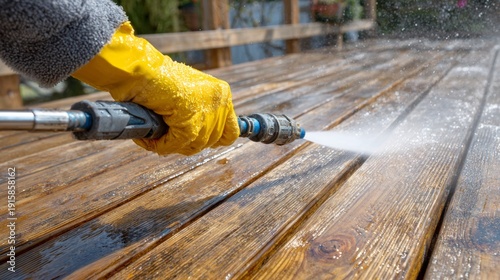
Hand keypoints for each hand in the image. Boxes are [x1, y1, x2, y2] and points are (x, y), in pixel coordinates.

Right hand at [73, 22, 238, 154]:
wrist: (141, 69)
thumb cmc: (156, 78)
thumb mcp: (186, 92)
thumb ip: (197, 110)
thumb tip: (195, 136)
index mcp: (221, 93)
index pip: (231, 130)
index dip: (215, 139)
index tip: (199, 140)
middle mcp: (220, 101)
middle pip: (212, 141)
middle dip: (189, 143)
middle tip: (169, 137)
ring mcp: (208, 112)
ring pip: (195, 145)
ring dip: (174, 145)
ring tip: (157, 136)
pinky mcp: (191, 123)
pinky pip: (177, 144)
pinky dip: (162, 144)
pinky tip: (150, 138)